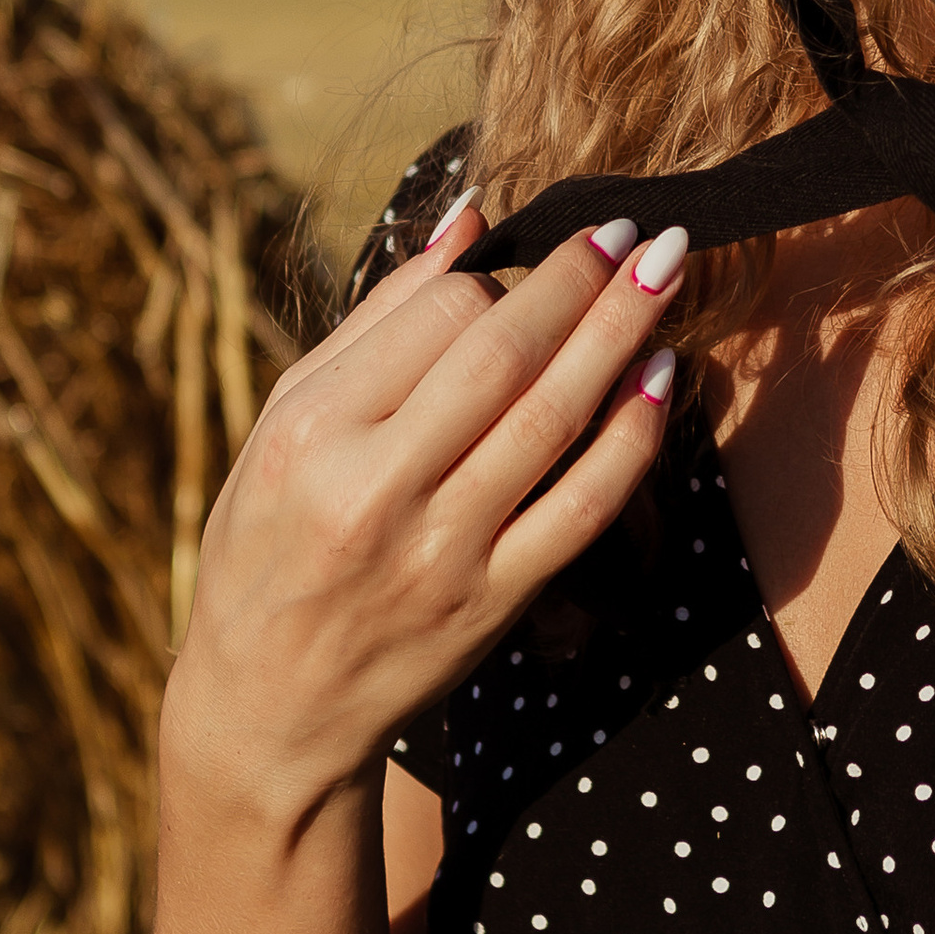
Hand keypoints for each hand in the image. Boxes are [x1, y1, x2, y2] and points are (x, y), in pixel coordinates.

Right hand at [162, 201, 685, 825]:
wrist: (270, 712)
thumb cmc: (269, 545)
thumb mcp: (284, 424)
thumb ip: (376, 322)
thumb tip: (467, 222)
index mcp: (316, 432)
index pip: (436, 319)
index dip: (501, 276)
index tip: (540, 253)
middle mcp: (377, 490)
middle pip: (504, 359)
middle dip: (580, 283)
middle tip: (634, 229)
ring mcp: (442, 553)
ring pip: (552, 423)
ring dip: (620, 338)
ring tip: (666, 273)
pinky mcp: (491, 605)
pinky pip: (580, 509)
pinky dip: (630, 440)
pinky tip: (660, 380)